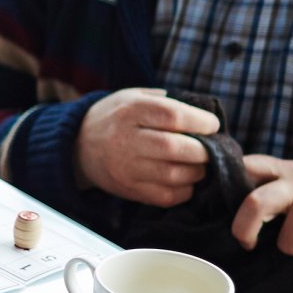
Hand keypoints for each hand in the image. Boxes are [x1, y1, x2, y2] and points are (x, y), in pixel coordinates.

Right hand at [76, 89, 219, 206]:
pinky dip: (184, 190)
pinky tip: (186, 180)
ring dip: (196, 172)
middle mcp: (125, 140)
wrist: (79, 147)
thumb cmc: (115, 118)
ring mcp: (126, 168)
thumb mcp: (133, 96)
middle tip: (211, 149)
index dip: (199, 122)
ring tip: (200, 165)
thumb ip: (166, 101)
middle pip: (173, 147)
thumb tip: (205, 113)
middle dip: (202, 150)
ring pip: (172, 175)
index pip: (171, 116)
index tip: (213, 125)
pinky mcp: (128, 190)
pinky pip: (165, 196)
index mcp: (130, 111)